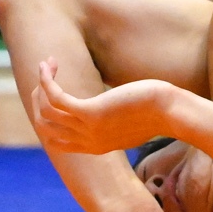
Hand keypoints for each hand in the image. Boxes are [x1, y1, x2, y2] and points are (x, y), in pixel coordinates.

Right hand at [26, 57, 176, 157]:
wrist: (173, 112)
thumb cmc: (161, 112)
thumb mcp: (135, 123)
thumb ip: (120, 123)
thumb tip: (117, 111)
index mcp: (97, 147)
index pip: (57, 140)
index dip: (46, 118)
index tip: (49, 94)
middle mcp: (88, 141)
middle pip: (46, 125)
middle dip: (39, 99)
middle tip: (46, 77)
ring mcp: (88, 129)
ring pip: (46, 110)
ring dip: (41, 85)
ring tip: (46, 64)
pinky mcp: (91, 113)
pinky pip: (56, 97)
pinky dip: (47, 80)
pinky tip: (47, 65)